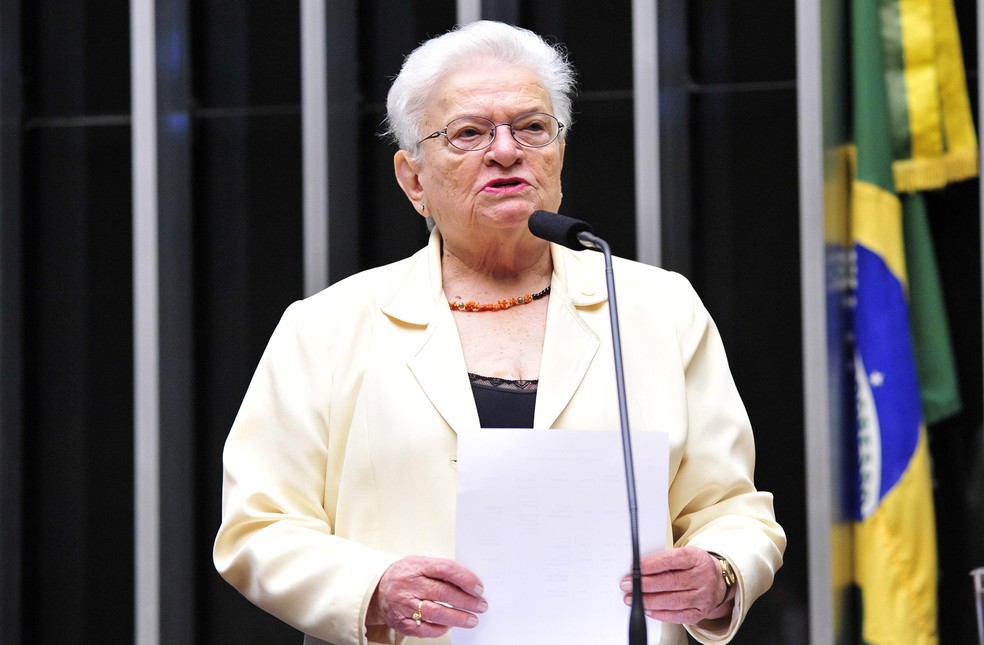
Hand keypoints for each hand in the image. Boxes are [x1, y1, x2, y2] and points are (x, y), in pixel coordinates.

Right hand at [366, 555, 487, 637]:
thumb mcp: (420, 563)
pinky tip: (449, 625)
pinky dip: (439, 628)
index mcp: (416, 566)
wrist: (376, 589)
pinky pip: (424, 628)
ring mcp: (403, 604)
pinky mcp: (400, 622)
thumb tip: (469, 583)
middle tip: (481, 606)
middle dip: (466, 601)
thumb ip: (441, 570)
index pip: (446, 570)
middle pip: (443, 592)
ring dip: (457, 618)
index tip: (479, 588)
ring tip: (472, 620)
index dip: (465, 579)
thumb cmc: (405, 575)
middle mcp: (409, 584)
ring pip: (435, 612)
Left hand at [619, 546, 732, 624]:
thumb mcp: (684, 555)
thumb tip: (638, 569)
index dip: (651, 565)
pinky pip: (678, 615)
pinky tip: (648, 609)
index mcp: (696, 558)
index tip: (634, 568)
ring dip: (649, 600)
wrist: (717, 581)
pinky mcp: (699, 612)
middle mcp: (702, 577)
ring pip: (673, 600)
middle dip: (645, 584)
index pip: (672, 560)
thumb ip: (664, 560)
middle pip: (671, 582)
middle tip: (627, 585)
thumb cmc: (694, 566)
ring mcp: (702, 596)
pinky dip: (660, 613)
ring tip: (633, 599)